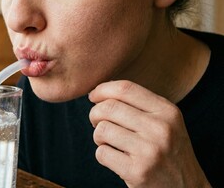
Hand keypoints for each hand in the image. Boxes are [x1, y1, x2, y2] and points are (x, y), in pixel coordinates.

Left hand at [88, 80, 210, 187]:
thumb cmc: (167, 150)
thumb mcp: (165, 122)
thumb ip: (138, 104)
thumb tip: (100, 90)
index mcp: (167, 111)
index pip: (125, 88)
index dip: (102, 89)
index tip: (94, 96)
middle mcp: (161, 128)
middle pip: (108, 108)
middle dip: (95, 114)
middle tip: (97, 122)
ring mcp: (150, 151)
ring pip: (102, 130)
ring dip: (99, 136)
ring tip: (110, 142)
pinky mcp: (138, 171)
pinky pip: (102, 153)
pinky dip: (103, 155)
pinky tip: (116, 158)